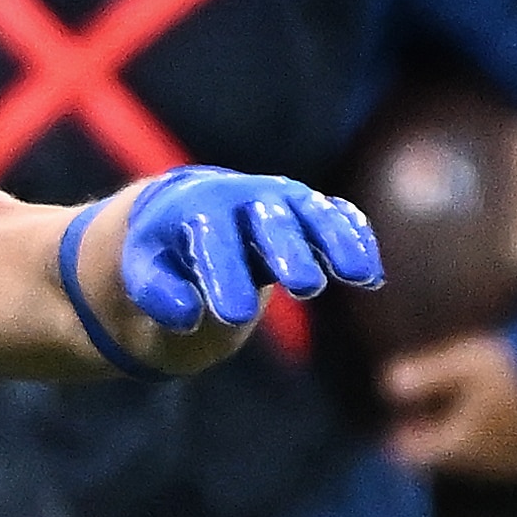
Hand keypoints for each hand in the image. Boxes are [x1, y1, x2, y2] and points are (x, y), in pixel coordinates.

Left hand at [116, 167, 382, 341]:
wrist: (189, 210)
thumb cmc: (165, 253)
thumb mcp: (145, 273)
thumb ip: (158, 294)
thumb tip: (187, 317)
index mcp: (195, 210)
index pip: (211, 240)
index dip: (223, 276)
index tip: (232, 316)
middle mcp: (243, 198)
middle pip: (269, 222)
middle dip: (288, 252)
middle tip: (303, 287)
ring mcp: (281, 201)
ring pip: (313, 214)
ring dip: (336, 242)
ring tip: (358, 277)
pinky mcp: (308, 210)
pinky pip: (337, 218)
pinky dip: (355, 240)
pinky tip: (371, 275)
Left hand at [385, 334, 516, 479]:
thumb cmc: (512, 366)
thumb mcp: (463, 361)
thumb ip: (424, 374)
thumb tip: (386, 386)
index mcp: (459, 445)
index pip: (414, 458)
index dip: (398, 443)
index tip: (390, 429)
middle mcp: (481, 464)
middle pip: (441, 462)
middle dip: (426, 442)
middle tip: (414, 419)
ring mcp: (506, 465)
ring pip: (467, 461)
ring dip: (453, 442)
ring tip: (445, 416)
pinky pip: (492, 457)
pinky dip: (478, 442)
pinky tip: (479, 419)